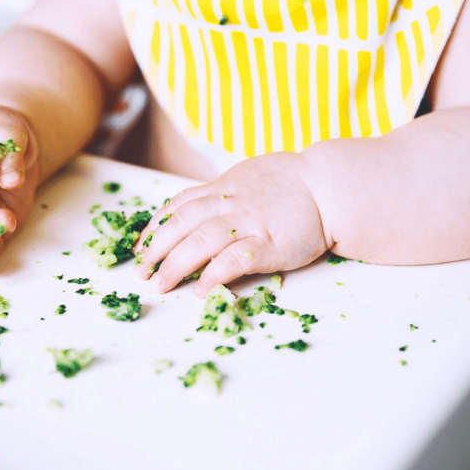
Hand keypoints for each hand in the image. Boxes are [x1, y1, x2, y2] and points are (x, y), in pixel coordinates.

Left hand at [133, 152, 329, 296]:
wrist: (329, 186)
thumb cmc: (290, 184)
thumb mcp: (246, 178)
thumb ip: (220, 194)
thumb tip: (192, 212)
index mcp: (221, 188)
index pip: (177, 207)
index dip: (154, 229)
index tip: (140, 249)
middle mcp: (229, 204)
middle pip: (181, 225)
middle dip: (156, 250)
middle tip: (142, 273)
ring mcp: (249, 223)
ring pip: (201, 242)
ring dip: (176, 265)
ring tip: (161, 285)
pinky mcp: (270, 244)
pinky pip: (235, 260)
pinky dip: (214, 275)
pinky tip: (201, 291)